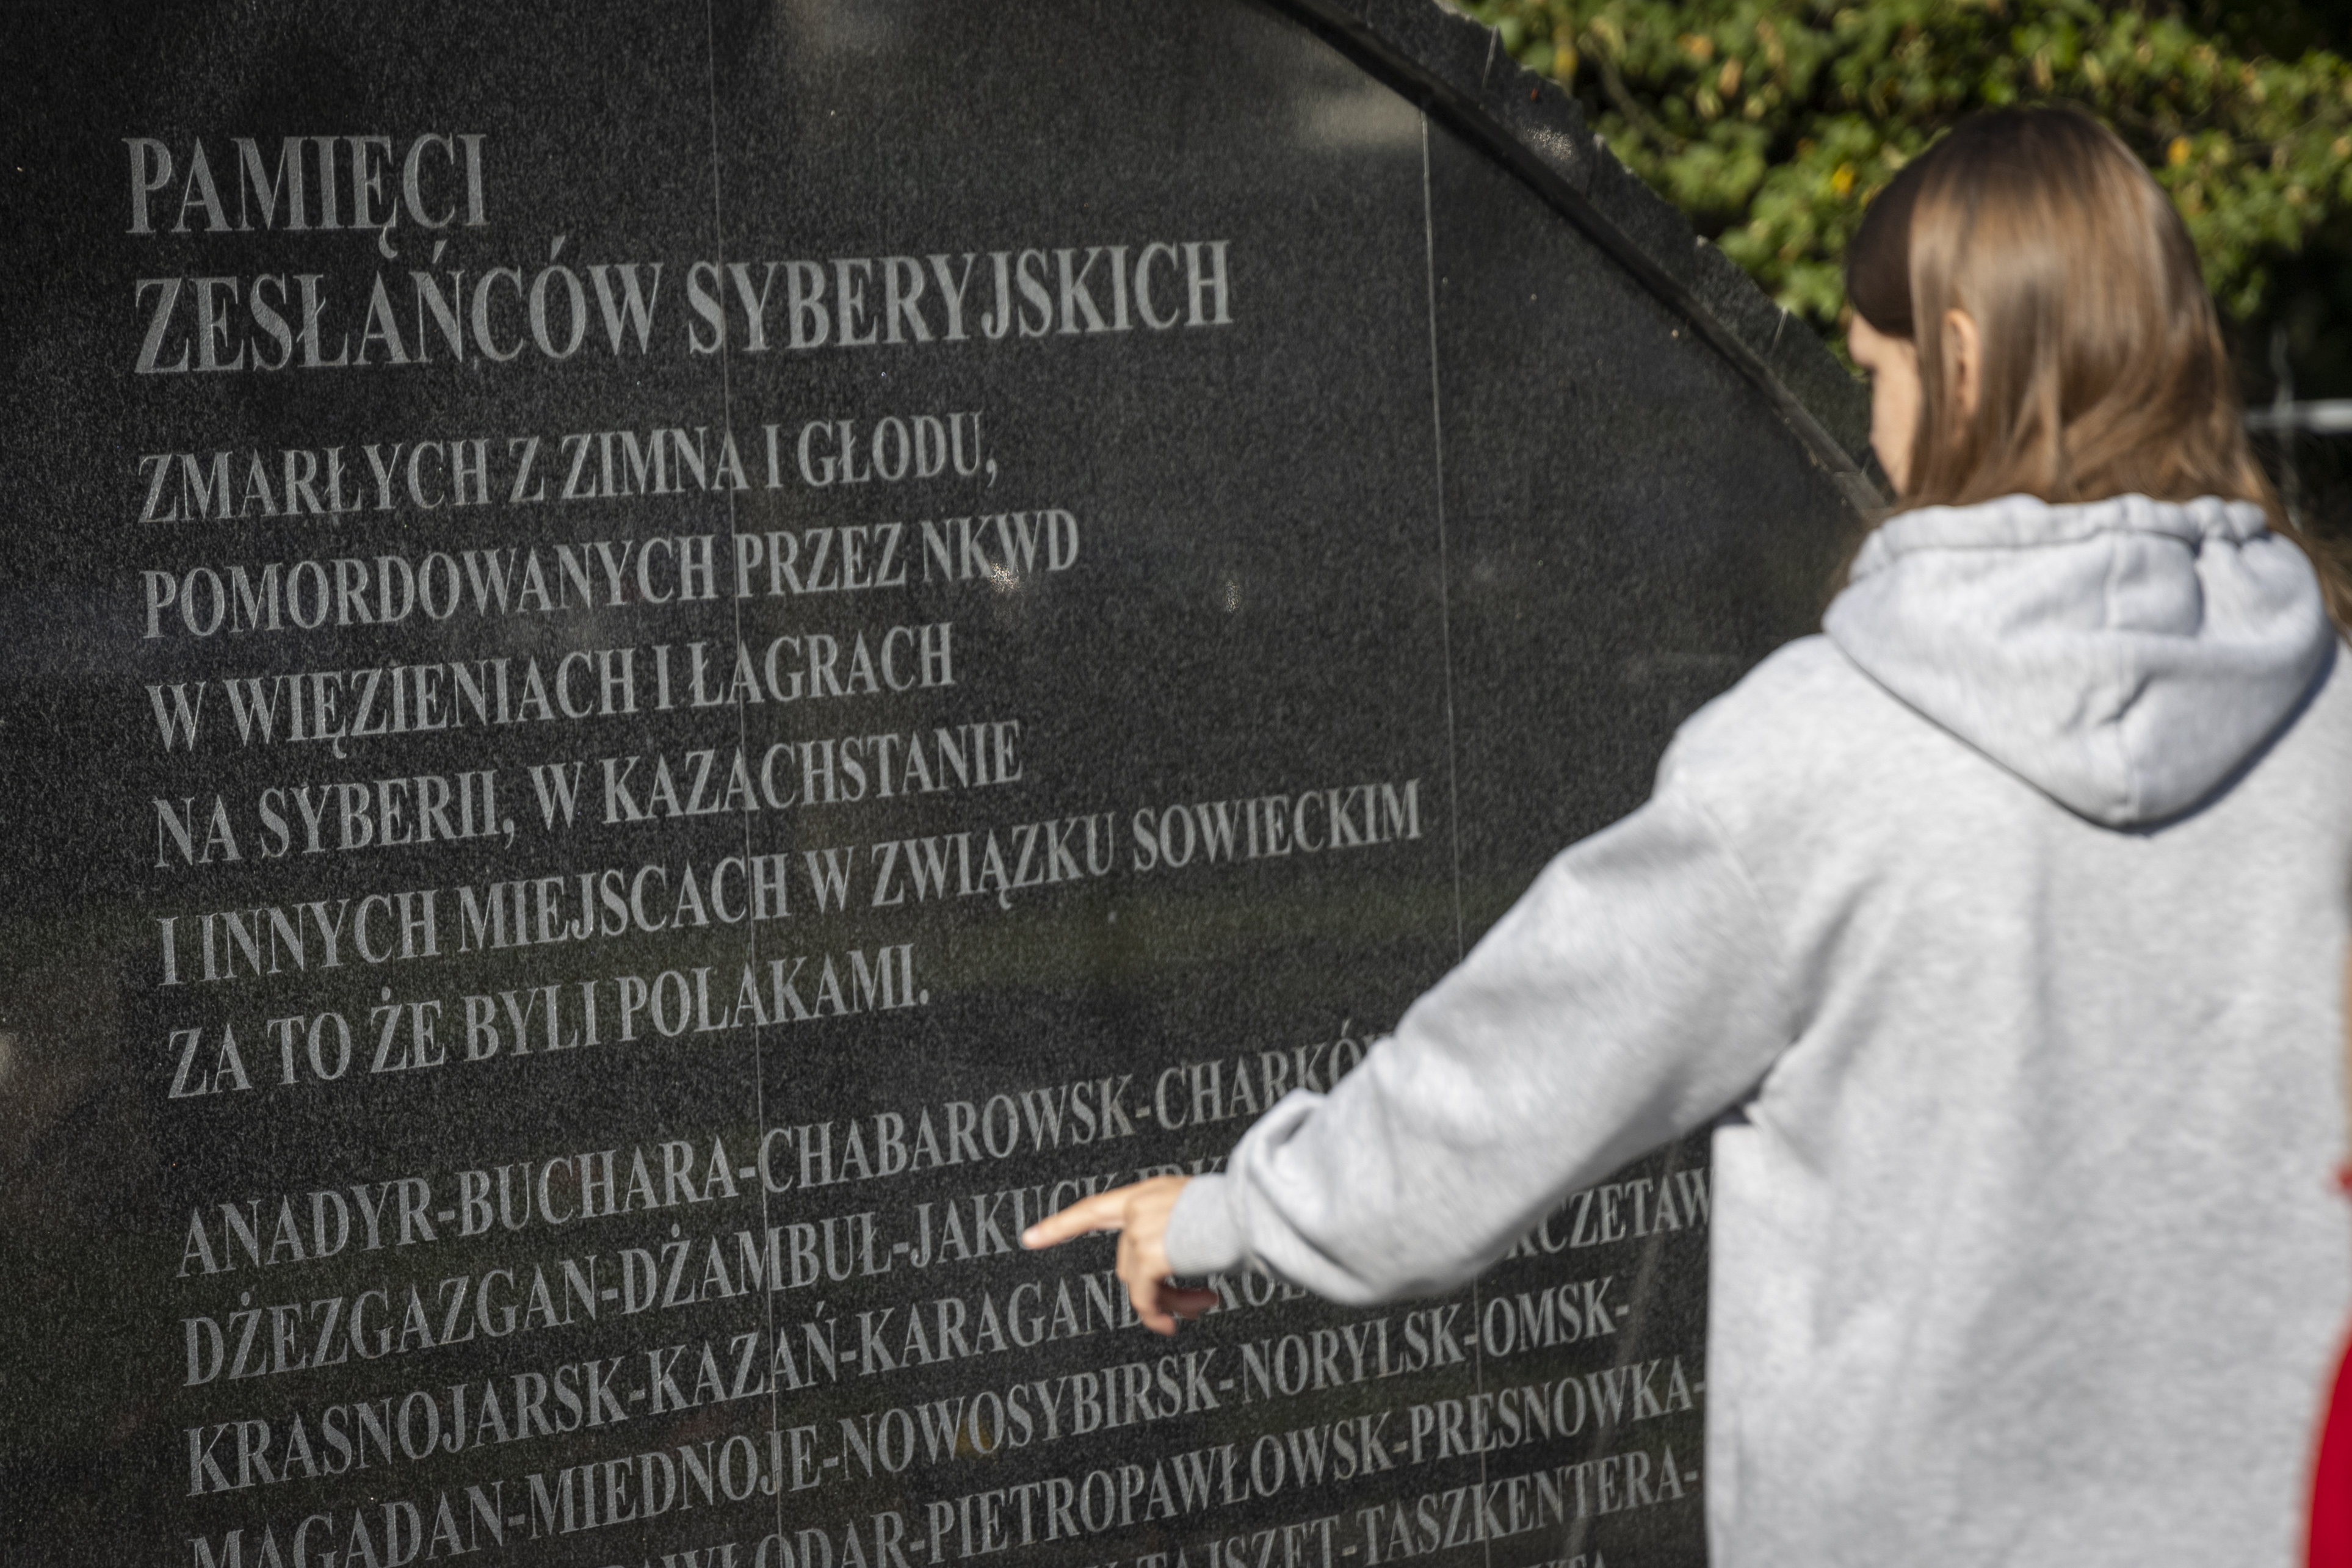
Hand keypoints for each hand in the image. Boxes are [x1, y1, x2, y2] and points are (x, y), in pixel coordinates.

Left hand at [1022, 1176, 1220, 1335]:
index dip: (1060, 1225)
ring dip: (1171, 1301)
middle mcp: (1140, 1206)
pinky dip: (1167, 1309)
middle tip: (1196, 1305)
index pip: (1093, 1209)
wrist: (1255, 1210)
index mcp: (1150, 1192)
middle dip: (1159, 1289)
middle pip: (1128, 1261)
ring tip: (1203, 1305)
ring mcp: (1141, 1229)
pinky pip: (1147, 1295)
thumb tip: (1171, 1277)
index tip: (1028, 1238)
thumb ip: (1175, 1233)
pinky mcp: (1149, 1254)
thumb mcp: (1198, 1215)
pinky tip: (1200, 1305)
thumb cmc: (1239, 1213)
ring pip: (1139, 1282)